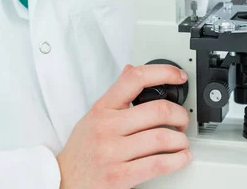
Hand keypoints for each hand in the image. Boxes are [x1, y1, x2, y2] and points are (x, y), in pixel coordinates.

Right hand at [57, 64, 190, 188]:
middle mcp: (108, 126)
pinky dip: (177, 160)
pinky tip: (181, 157)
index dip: (163, 73)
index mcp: (103, 107)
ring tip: (182, 140)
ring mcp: (113, 152)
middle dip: (179, 114)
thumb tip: (131, 69)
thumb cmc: (81, 149)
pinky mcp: (119, 176)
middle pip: (157, 110)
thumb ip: (115, 94)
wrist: (62, 181)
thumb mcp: (93, 115)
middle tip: (183, 119)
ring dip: (181, 139)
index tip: (179, 76)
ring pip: (161, 138)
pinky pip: (156, 165)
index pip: (135, 78)